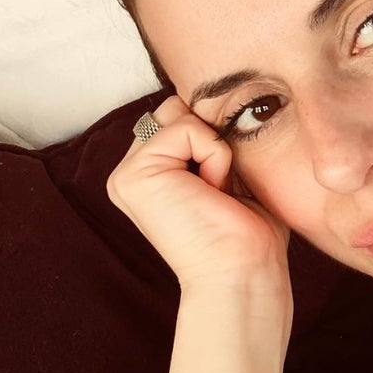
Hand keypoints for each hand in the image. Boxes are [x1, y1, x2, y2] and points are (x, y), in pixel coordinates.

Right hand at [107, 95, 290, 287]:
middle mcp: (130, 172)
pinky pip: (186, 128)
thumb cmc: (246, 234)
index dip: (214, 137)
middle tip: (220, 189)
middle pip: (176, 108)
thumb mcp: (227, 172)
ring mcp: (126, 173)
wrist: (243, 273)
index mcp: (149, 173)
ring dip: (214, 148)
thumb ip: (207, 137)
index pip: (181, 116)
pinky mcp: (133, 175)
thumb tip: (210, 98)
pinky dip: (214, 155)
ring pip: (180, 115)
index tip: (223, 184)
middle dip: (210, 137)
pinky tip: (212, 191)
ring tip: (216, 191)